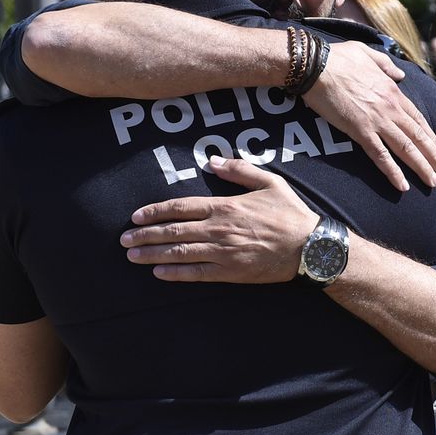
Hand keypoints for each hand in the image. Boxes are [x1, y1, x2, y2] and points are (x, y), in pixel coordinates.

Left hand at [120, 156, 321, 282]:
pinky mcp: (231, 272)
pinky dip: (176, 274)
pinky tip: (159, 274)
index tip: (136, 217)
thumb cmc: (291, 213)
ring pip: (180, 252)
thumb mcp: (269, 182)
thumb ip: (239, 170)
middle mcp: (219, 229)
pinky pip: (197, 274)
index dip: (155, 211)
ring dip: (153, 255)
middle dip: (145, 235)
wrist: (311, 248)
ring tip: (133, 257)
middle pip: (173, 230)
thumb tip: (212, 160)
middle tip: (124, 240)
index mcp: (225, 206)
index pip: (180, 207)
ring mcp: (224, 252)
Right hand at [302, 41, 435, 192]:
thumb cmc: (338, 58)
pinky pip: (381, 156)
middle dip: (433, 157)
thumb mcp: (368, 54)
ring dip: (422, 167)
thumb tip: (400, 75)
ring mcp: (377, 121)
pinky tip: (403, 186)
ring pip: (406, 148)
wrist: (317, 65)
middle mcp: (390, 108)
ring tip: (433, 182)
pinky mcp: (360, 131)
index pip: (418, 119)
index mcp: (393, 92)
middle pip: (418, 137)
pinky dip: (393, 172)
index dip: (430, 137)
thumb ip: (387, 65)